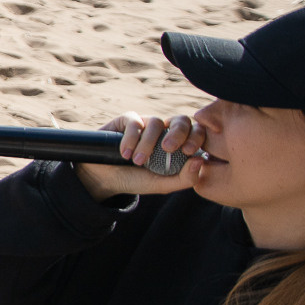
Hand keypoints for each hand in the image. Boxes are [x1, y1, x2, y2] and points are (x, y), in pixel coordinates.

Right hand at [73, 112, 208, 200]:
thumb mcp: (162, 184)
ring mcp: (146, 124)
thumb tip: (200, 160)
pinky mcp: (127, 120)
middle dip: (178, 133)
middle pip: (181, 120)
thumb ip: (184, 178)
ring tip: (137, 161)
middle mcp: (164, 131)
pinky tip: (124, 154)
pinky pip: (134, 122)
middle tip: (168, 148)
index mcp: (178, 144)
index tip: (187, 151)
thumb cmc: (135, 180)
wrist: (104, 179)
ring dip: (147, 144)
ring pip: (156, 123)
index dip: (196, 136)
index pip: (196, 132)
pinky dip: (131, 139)